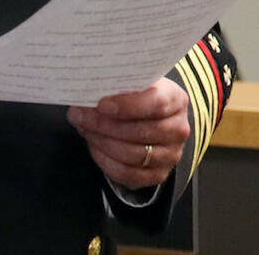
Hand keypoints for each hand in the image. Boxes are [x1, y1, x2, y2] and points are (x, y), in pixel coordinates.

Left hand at [67, 79, 189, 191]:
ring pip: (133, 155)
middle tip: (79, 116)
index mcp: (177, 99)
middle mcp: (179, 129)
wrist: (154, 119)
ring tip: (84, 129)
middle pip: (140, 131)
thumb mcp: (138, 84)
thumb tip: (89, 89)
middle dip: (104, 125)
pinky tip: (94, 147)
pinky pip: (129, 174)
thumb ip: (121, 85)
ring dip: (102, 142)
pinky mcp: (159, 175)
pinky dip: (107, 162)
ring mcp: (171, 155)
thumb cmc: (140, 97)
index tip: (101, 104)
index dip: (127, 106)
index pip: (156, 104)